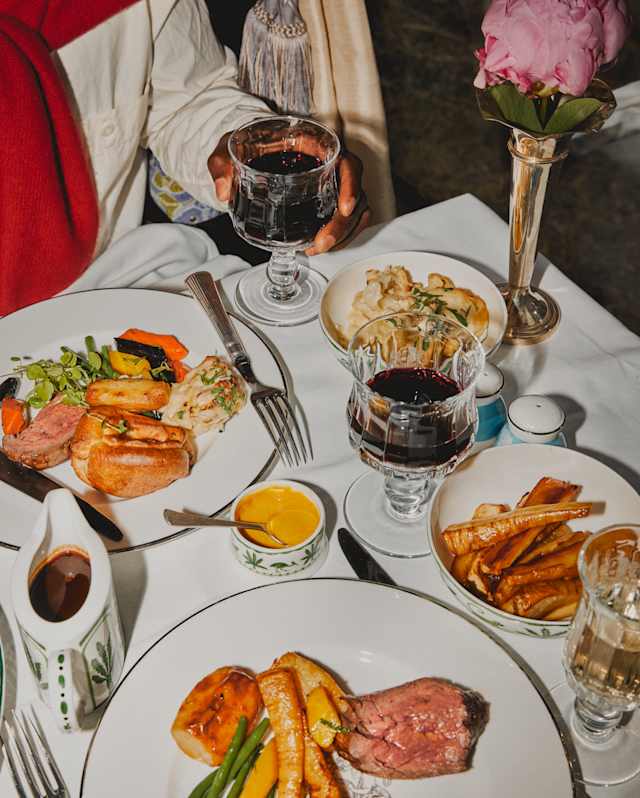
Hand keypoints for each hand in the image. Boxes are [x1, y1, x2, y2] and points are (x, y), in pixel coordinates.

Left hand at [208, 134, 369, 252]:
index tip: (344, 208)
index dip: (351, 186)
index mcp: (317, 146)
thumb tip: (223, 190)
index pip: (348, 163)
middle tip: (321, 243)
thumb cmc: (247, 145)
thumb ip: (222, 165)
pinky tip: (319, 246)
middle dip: (343, 225)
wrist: (251, 151)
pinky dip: (340, 237)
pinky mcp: (330, 201)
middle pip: (357, 194)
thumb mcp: (229, 149)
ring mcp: (334, 185)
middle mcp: (332, 165)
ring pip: (356, 212)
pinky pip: (349, 221)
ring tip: (317, 248)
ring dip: (343, 235)